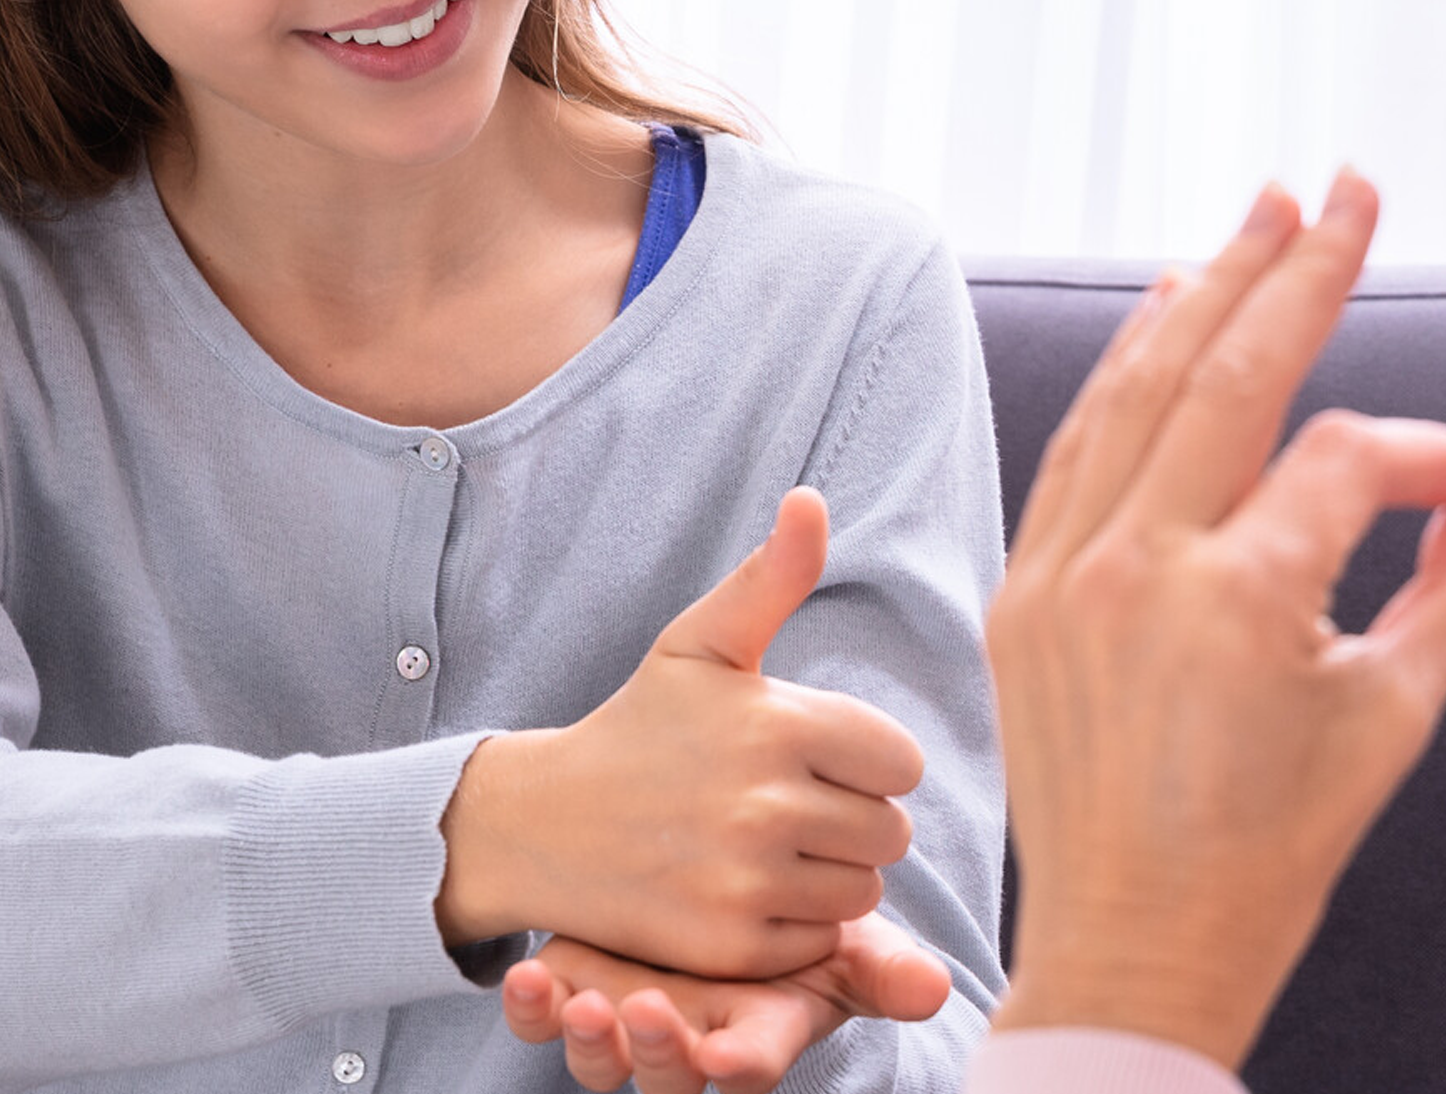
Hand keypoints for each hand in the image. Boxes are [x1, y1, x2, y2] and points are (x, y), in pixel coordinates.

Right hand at [441, 487, 928, 980]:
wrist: (544, 824)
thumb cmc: (641, 728)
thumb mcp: (700, 645)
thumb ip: (771, 577)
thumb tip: (812, 500)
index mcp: (779, 724)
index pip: (902, 762)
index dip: (866, 763)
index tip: (812, 760)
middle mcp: (766, 804)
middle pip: (890, 834)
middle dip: (852, 822)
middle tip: (785, 807)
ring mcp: (746, 880)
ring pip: (862, 891)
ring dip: (828, 876)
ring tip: (764, 849)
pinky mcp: (729, 945)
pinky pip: (818, 941)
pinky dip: (792, 925)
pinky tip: (741, 892)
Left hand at [498, 916, 955, 1093]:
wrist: (717, 869)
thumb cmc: (795, 915)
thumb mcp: (846, 934)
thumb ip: (884, 967)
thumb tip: (936, 989)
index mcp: (760, 1027)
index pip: (754, 1062)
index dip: (742, 1063)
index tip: (730, 1055)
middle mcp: (692, 1036)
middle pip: (671, 1075)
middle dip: (657, 1053)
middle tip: (646, 1010)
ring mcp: (631, 1019)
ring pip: (603, 1061)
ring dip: (593, 1042)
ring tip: (585, 1001)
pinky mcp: (577, 989)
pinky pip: (544, 1021)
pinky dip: (532, 1008)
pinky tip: (527, 975)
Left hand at [980, 171, 1445, 1066]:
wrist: (1137, 947)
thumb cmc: (1278, 846)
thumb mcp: (1395, 713)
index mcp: (1240, 603)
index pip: (1344, 459)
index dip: (1426, 453)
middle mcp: (1138, 569)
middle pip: (1226, 374)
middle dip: (1296, 271)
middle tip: (1346, 188)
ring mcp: (1065, 577)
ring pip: (1136, 393)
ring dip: (1204, 296)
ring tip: (1262, 218)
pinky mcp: (1024, 596)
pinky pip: (1076, 451)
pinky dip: (1125, 376)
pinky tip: (1168, 313)